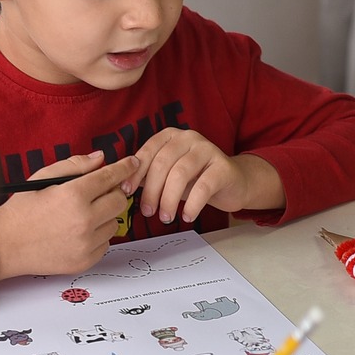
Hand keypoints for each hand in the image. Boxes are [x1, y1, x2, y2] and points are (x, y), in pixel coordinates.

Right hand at [0, 152, 139, 277]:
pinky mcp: (85, 260)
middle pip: (119, 201)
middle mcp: (83, 220)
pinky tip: (77, 232)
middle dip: (113, 193)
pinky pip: (106, 243)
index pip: (110, 177)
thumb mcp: (42, 178)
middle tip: (99, 192)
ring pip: (115, 223)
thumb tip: (100, 158)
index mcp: (72, 195)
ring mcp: (85, 243)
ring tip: (82, 215)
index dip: (124, 167)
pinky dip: (97, 236)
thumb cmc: (22, 210)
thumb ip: (75, 165)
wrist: (5, 245)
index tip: (133, 162)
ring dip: (105, 216)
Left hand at [130, 128, 281, 224]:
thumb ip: (149, 176)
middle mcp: (189, 137)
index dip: (135, 173)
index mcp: (171, 136)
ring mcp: (208, 149)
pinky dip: (193, 204)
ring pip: (180, 174)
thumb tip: (121, 187)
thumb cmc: (197, 180)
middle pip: (162, 163)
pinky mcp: (223, 166)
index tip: (127, 192)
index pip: (148, 151)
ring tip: (166, 217)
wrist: (234, 183)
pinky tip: (187, 216)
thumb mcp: (169, 175)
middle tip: (148, 212)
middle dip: (152, 190)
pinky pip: (204, 185)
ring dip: (169, 199)